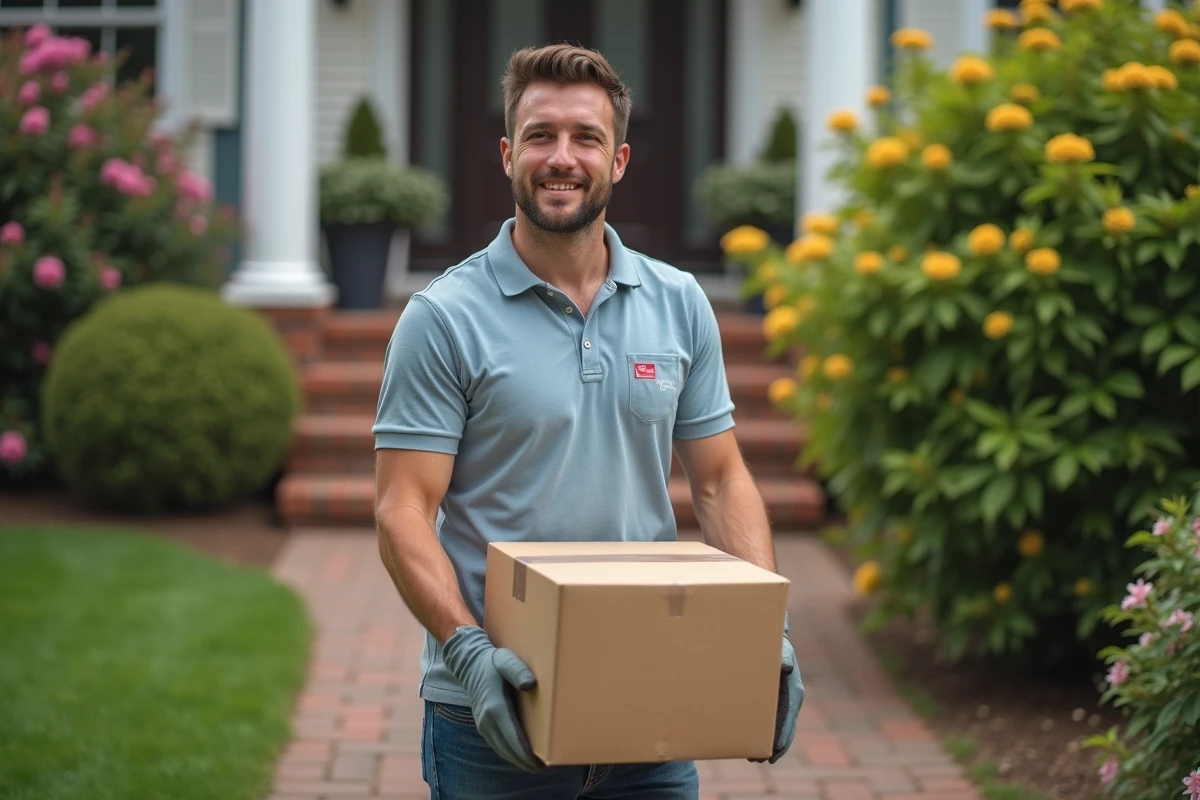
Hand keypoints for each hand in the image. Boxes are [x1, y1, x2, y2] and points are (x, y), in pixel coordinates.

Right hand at [440, 625, 542, 771]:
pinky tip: (520, 755)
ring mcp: (483, 724)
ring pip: (501, 750)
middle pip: (507, 749)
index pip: (512, 738)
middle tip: (543, 767)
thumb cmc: (493, 661)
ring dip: (517, 760)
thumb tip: (530, 684)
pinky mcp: (482, 725)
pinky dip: (509, 753)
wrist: (469, 664)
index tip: (540, 763)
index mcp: (495, 707)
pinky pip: (497, 745)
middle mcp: (487, 720)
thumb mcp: (506, 660)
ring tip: (534, 765)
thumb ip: (518, 670)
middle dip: (524, 762)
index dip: (526, 754)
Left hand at [751, 612, 804, 763]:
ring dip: (769, 742)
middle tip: (764, 761)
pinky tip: (751, 745)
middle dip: (776, 743)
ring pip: (777, 723)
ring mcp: (780, 694)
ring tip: (756, 759)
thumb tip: (787, 666)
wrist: (760, 627)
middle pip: (785, 722)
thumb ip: (782, 651)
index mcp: (792, 681)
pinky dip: (762, 732)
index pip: (790, 711)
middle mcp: (789, 691)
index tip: (776, 748)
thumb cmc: (769, 633)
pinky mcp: (768, 695)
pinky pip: (768, 717)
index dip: (784, 731)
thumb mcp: (777, 640)